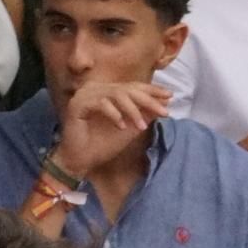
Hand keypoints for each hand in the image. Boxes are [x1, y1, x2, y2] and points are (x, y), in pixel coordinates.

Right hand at [55, 81, 172, 176]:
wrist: (80, 161)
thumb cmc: (102, 144)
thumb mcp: (130, 128)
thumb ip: (144, 114)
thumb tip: (164, 104)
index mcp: (107, 91)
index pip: (133, 86)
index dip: (151, 90)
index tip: (170, 96)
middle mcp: (95, 89)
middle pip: (127, 89)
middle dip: (148, 100)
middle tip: (164, 111)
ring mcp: (85, 95)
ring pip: (116, 95)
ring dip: (132, 110)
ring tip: (141, 127)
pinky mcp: (77, 104)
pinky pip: (100, 103)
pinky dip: (114, 114)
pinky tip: (122, 127)